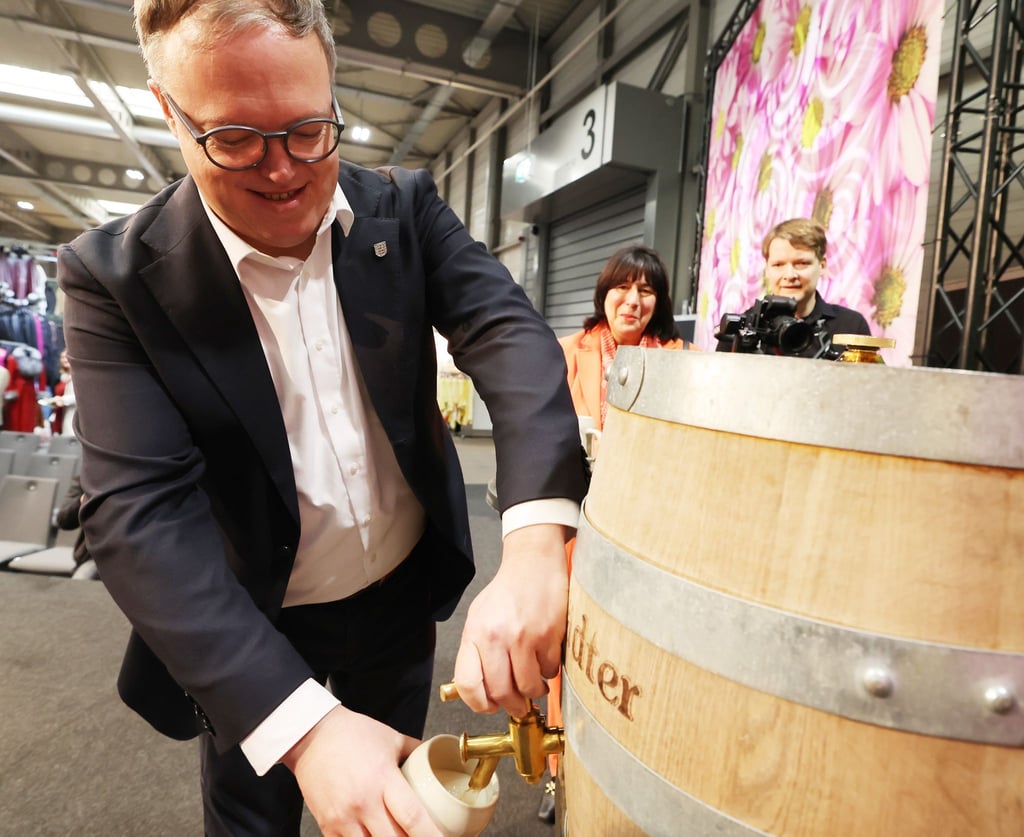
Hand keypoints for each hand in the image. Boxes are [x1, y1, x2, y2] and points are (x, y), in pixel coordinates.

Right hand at [282, 705, 442, 835]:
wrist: (311, 735)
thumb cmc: (352, 734)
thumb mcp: (391, 738)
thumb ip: (416, 752)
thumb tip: (435, 760)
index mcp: (383, 779)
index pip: (413, 818)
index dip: (431, 835)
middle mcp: (364, 802)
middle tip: (420, 836)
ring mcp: (343, 817)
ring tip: (397, 836)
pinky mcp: (327, 825)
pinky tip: (373, 836)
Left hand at [453, 523, 567, 714]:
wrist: (534, 562)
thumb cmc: (507, 591)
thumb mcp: (479, 617)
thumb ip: (475, 651)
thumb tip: (479, 689)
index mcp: (475, 633)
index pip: (468, 684)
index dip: (480, 704)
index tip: (490, 706)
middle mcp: (496, 637)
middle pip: (501, 693)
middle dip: (512, 706)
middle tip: (519, 704)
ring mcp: (524, 637)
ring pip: (529, 687)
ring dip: (534, 692)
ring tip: (536, 682)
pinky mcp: (549, 635)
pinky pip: (550, 671)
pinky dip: (549, 672)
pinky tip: (545, 658)